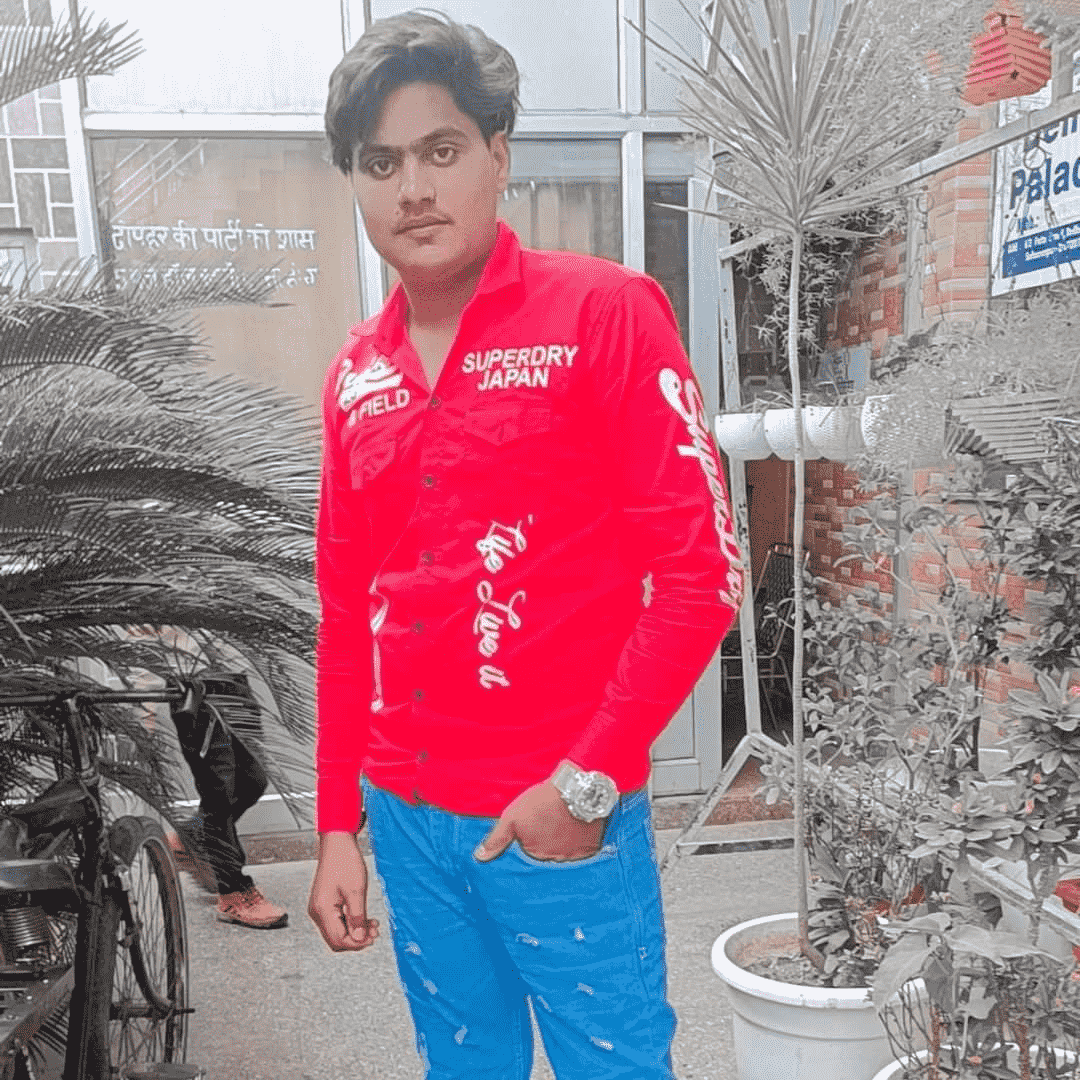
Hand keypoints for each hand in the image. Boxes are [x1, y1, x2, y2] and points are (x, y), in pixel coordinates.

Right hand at [307, 830, 379, 950]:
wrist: (337, 843)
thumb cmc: (345, 861)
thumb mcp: (357, 891)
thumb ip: (358, 917)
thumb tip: (360, 938)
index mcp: (322, 910)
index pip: (339, 939)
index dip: (357, 942)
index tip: (373, 937)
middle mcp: (317, 911)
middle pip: (336, 938)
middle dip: (356, 938)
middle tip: (374, 931)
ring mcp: (319, 908)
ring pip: (337, 930)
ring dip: (355, 930)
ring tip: (372, 924)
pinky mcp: (324, 903)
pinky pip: (337, 920)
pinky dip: (350, 922)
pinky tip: (363, 917)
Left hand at [474, 774, 606, 862]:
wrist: (577, 788)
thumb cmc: (542, 801)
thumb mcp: (513, 816)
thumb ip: (497, 838)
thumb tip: (479, 858)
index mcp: (534, 854)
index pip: (530, 855)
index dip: (531, 841)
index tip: (536, 827)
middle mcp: (554, 860)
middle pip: (548, 856)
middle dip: (547, 843)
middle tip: (549, 822)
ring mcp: (573, 855)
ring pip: (565, 853)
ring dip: (563, 842)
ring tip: (563, 822)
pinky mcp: (591, 848)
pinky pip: (583, 851)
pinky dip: (579, 841)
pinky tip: (576, 826)